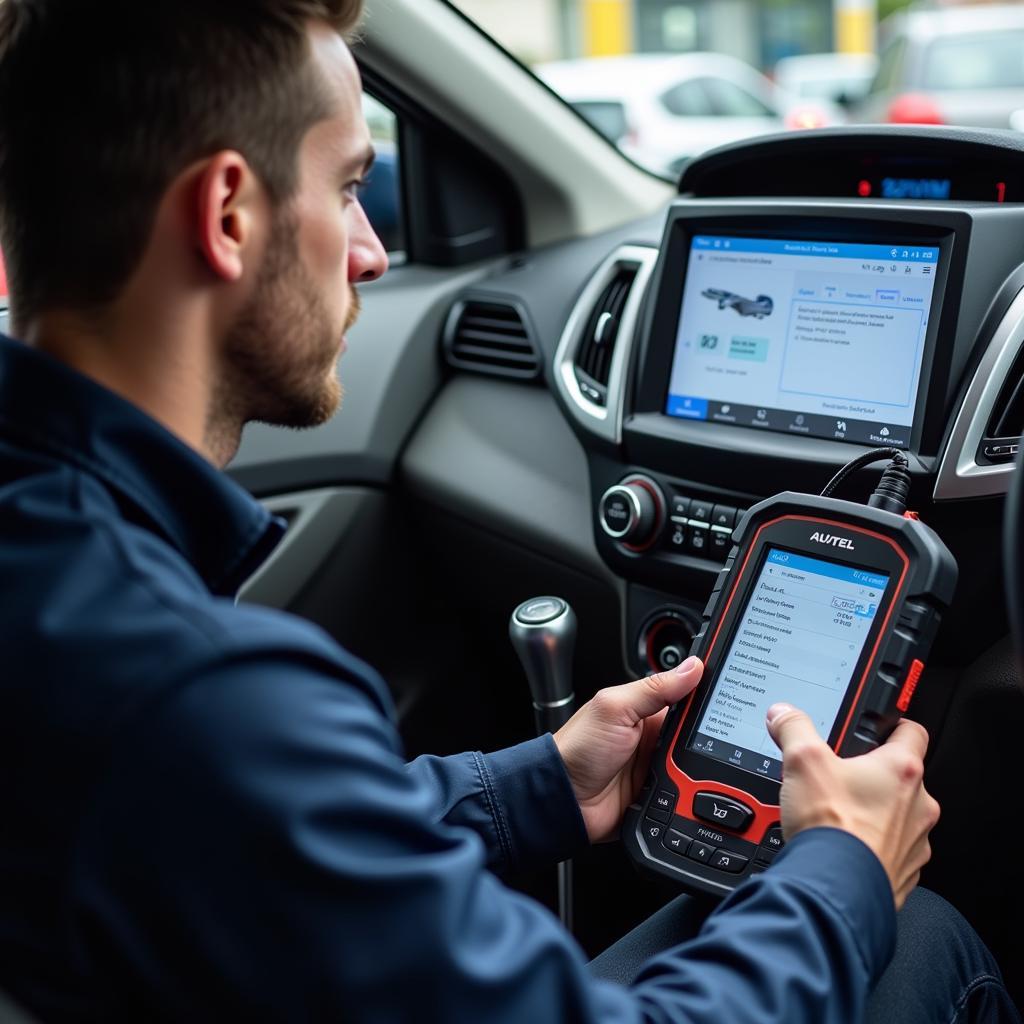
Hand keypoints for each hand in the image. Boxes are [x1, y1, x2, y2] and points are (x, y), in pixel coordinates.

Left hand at [553, 657, 702, 842]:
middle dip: (711, 738)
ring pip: (699, 765)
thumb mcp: (614, 708)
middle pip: (700, 734)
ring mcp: (658, 766)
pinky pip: (689, 794)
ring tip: (693, 769)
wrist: (562, 799)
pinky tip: (694, 793)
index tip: (735, 692)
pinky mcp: (661, 795)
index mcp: (645, 708)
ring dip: (701, 769)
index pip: (688, 696)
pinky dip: (694, 795)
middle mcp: (655, 736)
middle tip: (715, 742)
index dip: (708, 695)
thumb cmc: (577, 749)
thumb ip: (654, 688)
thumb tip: (692, 666)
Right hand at [767, 704, 940, 909]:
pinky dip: (871, 847)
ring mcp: (915, 843)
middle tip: (841, 778)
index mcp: (901, 770)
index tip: (881, 728)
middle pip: (901, 778)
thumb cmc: (831, 827)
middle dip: (873, 776)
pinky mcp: (904, 873)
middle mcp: (919, 806)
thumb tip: (785, 715)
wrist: (835, 888)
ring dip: (875, 814)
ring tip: (837, 815)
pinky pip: (891, 852)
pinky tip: (843, 846)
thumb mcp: (802, 761)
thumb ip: (794, 729)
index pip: (913, 732)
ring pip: (898, 818)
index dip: (895, 726)